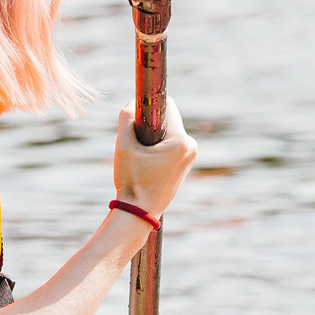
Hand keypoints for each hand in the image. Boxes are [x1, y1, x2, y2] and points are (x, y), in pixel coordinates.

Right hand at [113, 95, 197, 218]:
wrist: (139, 212)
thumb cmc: (132, 180)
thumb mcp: (124, 145)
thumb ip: (127, 118)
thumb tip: (132, 103)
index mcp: (180, 141)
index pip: (167, 105)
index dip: (148, 106)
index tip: (136, 116)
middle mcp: (191, 146)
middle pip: (168, 119)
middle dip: (149, 125)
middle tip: (137, 146)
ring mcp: (191, 156)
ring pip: (168, 132)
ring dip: (153, 137)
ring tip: (142, 158)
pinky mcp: (186, 163)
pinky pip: (171, 144)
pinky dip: (158, 147)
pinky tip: (148, 164)